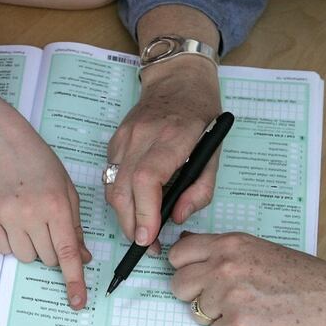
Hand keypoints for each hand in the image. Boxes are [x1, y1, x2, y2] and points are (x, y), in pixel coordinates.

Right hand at [0, 111, 90, 309]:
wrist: (3, 143)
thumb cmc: (40, 164)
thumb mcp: (67, 191)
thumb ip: (75, 226)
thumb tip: (82, 258)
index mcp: (57, 206)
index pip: (67, 252)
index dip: (74, 280)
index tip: (77, 302)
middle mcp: (31, 213)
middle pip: (46, 259)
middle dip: (51, 251)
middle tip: (45, 226)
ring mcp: (6, 216)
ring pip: (25, 257)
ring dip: (30, 246)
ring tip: (27, 218)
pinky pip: (3, 249)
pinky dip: (10, 242)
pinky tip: (11, 218)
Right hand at [106, 64, 220, 250]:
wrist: (178, 80)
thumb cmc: (201, 117)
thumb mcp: (214, 153)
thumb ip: (200, 189)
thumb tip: (177, 217)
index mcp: (173, 136)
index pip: (147, 179)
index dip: (145, 212)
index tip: (149, 237)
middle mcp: (143, 136)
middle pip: (123, 189)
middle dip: (131, 224)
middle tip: (146, 244)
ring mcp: (124, 137)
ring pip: (111, 187)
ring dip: (123, 215)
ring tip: (140, 230)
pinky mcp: (115, 140)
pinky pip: (110, 177)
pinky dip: (120, 197)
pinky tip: (135, 203)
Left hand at [168, 232, 325, 325]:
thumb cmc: (306, 278)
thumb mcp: (260, 250)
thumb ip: (223, 251)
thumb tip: (184, 247)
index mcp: (230, 244)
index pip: (178, 255)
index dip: (185, 269)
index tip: (196, 277)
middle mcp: (225, 267)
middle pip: (179, 286)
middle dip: (195, 296)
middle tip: (224, 299)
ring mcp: (230, 298)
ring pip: (198, 313)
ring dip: (219, 316)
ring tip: (253, 310)